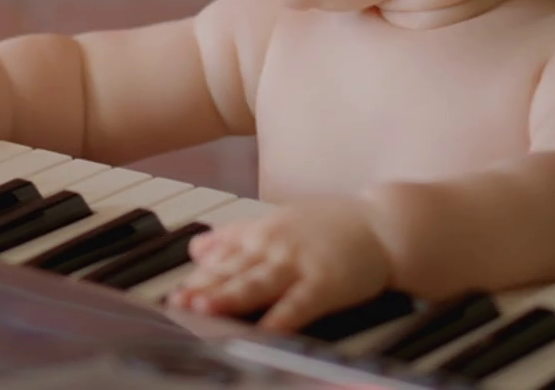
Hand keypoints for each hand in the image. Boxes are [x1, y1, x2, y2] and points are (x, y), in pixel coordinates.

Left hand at [165, 197, 392, 332]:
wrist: (384, 224)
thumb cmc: (331, 226)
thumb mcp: (277, 221)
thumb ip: (235, 235)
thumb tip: (195, 248)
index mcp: (261, 233)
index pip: (219, 259)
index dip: (194, 279)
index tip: (171, 297)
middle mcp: (274, 246)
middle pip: (231, 272)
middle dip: (201, 289)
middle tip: (176, 305)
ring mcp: (299, 263)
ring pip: (257, 283)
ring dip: (229, 297)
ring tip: (204, 310)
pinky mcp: (326, 283)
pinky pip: (298, 304)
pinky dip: (281, 318)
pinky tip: (264, 332)